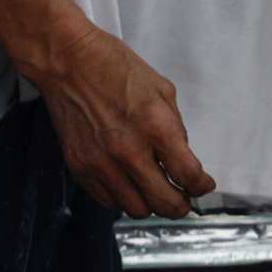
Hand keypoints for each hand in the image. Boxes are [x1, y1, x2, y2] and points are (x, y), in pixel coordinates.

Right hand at [34, 22, 215, 219]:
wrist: (69, 62)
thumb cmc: (114, 67)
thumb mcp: (161, 89)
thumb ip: (175, 127)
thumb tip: (181, 156)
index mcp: (156, 127)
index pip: (188, 175)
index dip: (202, 186)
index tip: (203, 185)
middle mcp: (129, 151)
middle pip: (165, 203)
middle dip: (181, 205)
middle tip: (184, 199)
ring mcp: (102, 164)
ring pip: (136, 209)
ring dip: (151, 204)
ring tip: (155, 191)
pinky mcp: (80, 168)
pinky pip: (108, 200)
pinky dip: (123, 197)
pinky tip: (128, 183)